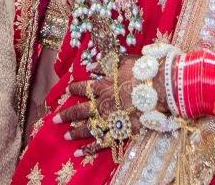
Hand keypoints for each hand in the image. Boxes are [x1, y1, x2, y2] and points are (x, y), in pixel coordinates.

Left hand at [52, 55, 166, 157]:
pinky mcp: (120, 131)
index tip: (67, 90)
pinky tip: (79, 152)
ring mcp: (110, 119)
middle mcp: (103, 103)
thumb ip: (105, 64)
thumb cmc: (142, 71)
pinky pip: (102, 142)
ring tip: (66, 136)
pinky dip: (90, 148)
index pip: (84, 88)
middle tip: (55, 119)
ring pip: (88, 128)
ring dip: (76, 132)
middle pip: (80, 110)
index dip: (75, 89)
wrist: (159, 86)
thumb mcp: (122, 61)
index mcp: (103, 86)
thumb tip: (92, 65)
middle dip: (67, 115)